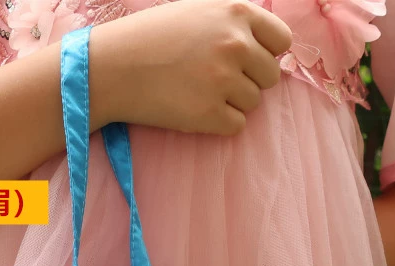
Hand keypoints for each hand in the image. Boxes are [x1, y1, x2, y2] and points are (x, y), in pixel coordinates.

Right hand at [90, 0, 292, 135]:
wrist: (113, 68)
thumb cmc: (150, 39)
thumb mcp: (197, 11)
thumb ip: (232, 24)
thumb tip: (265, 47)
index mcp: (236, 13)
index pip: (281, 41)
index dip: (266, 54)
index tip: (247, 62)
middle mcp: (235, 45)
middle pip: (270, 76)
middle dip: (249, 81)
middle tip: (216, 82)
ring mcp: (223, 81)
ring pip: (253, 103)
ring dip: (232, 103)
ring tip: (199, 93)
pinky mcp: (209, 114)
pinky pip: (236, 126)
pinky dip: (220, 123)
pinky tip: (195, 110)